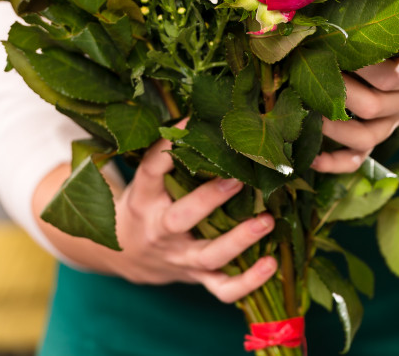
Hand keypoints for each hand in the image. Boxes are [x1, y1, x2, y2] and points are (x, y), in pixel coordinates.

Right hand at [35, 138, 277, 303]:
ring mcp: (181, 258)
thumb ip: (170, 152)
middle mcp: (161, 230)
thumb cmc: (146, 204)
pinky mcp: (197, 277)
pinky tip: (273, 264)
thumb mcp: (147, 179)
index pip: (151, 170)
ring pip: (209, 255)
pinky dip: (249, 282)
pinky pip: (223, 289)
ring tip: (267, 221)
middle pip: (182, 218)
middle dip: (210, 199)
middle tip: (238, 178)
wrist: (125, 256)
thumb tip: (204, 108)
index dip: (168, 147)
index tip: (193, 122)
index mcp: (144, 198)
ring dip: (240, 240)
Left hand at [312, 14, 398, 171]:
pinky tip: (313, 158)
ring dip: (335, 127)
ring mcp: (397, 119)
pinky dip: (337, 162)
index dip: (364, 68)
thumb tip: (390, 14)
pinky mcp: (381, 130)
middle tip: (311, 72)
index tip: (336, 49)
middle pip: (376, 107)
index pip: (394, 77)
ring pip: (368, 137)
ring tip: (308, 109)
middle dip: (340, 93)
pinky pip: (361, 156)